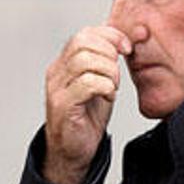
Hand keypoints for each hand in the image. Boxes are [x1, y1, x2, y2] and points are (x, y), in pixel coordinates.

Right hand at [43, 26, 131, 183]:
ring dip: (109, 72)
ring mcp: (57, 88)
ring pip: (85, 60)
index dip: (110, 36)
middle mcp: (57, 72)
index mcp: (65, 63)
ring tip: (113, 87)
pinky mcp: (63, 105)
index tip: (127, 49)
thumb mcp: (100, 82)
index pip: (85, 33)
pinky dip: (105, 87)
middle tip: (118, 74)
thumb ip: (107, 61)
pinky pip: (87, 83)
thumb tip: (125, 40)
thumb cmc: (88, 116)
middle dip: (110, 54)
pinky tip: (108, 97)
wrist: (73, 149)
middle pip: (83, 42)